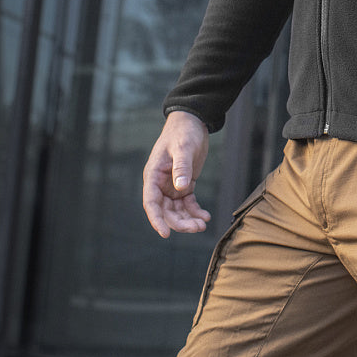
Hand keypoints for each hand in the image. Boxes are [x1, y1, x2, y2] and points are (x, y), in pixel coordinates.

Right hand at [142, 110, 211, 238]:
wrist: (192, 122)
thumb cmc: (183, 132)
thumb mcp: (183, 148)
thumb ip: (181, 167)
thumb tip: (179, 188)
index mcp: (153, 175)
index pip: (151, 203)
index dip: (157, 220)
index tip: (165, 234)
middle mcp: (160, 184)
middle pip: (166, 211)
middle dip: (180, 223)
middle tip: (197, 228)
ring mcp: (172, 186)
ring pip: (177, 210)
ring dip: (188, 220)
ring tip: (202, 224)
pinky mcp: (184, 184)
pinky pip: (188, 203)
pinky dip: (195, 211)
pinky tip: (205, 216)